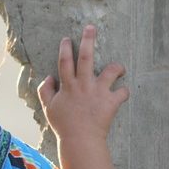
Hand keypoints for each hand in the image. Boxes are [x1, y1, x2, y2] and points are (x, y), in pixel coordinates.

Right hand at [37, 25, 128, 141]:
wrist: (80, 140)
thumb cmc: (63, 125)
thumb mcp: (48, 108)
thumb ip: (45, 91)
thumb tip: (48, 77)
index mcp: (68, 86)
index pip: (64, 62)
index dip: (65, 48)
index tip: (66, 39)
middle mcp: (83, 85)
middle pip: (86, 57)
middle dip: (88, 40)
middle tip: (91, 27)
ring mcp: (98, 92)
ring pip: (111, 71)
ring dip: (117, 66)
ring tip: (119, 67)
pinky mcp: (111, 102)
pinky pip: (122, 92)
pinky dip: (123, 92)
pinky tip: (121, 94)